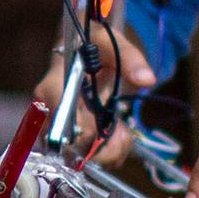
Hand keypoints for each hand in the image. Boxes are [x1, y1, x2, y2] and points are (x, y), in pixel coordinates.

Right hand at [32, 23, 158, 166]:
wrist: (85, 51)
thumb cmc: (91, 43)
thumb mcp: (109, 41)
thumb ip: (128, 57)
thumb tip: (146, 79)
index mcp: (53, 84)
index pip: (58, 112)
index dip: (78, 127)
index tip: (100, 129)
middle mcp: (51, 111)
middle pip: (65, 144)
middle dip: (99, 146)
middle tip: (122, 135)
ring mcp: (61, 127)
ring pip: (78, 155)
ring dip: (108, 151)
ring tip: (124, 135)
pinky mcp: (74, 137)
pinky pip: (90, 156)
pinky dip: (110, 152)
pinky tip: (119, 136)